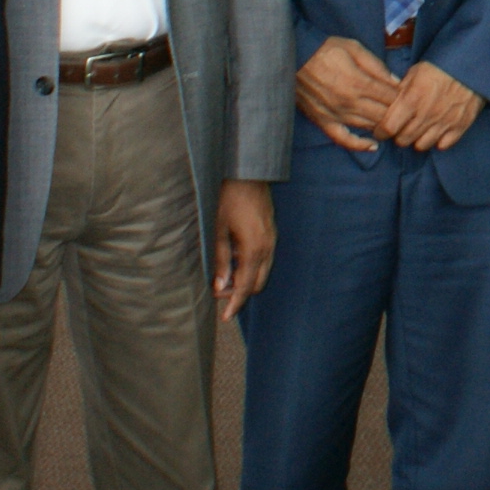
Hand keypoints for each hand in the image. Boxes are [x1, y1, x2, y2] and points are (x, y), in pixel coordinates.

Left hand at [211, 178, 275, 320]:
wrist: (248, 172)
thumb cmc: (229, 198)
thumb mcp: (218, 230)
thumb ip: (221, 259)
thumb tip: (220, 286)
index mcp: (254, 249)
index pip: (246, 286)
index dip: (235, 304)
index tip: (225, 317)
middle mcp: (268, 247)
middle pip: (257, 283)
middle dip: (239, 293)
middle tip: (218, 293)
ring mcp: (272, 239)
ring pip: (262, 271)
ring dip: (245, 279)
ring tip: (224, 278)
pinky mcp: (271, 232)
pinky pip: (264, 258)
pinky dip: (250, 267)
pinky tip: (234, 260)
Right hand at [294, 37, 397, 151]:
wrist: (294, 57)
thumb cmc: (326, 49)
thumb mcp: (355, 48)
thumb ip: (377, 66)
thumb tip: (396, 81)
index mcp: (359, 82)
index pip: (391, 97)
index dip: (403, 96)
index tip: (407, 94)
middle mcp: (349, 102)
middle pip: (383, 115)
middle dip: (397, 112)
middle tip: (403, 109)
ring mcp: (336, 114)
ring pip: (368, 127)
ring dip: (382, 126)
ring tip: (393, 122)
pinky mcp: (323, 121)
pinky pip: (343, 139)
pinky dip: (359, 145)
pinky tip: (373, 146)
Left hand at [379, 56, 481, 150]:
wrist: (471, 63)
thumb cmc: (441, 65)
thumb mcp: (415, 71)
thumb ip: (401, 90)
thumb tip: (389, 104)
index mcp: (412, 99)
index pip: (388, 127)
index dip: (381, 131)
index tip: (381, 130)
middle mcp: (426, 114)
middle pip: (403, 139)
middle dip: (398, 135)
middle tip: (401, 128)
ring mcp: (444, 122)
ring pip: (421, 145)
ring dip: (417, 139)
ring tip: (419, 130)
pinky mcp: (460, 126)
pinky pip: (443, 145)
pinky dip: (438, 141)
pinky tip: (437, 131)